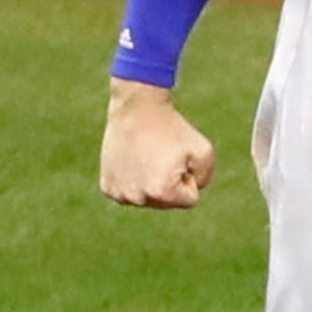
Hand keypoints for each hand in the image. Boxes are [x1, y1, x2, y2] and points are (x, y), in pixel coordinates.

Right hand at [101, 79, 214, 208]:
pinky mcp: (108, 187)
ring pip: (148, 199)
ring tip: (146, 156)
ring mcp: (119, 194)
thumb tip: (190, 192)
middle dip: (170, 182)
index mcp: (162, 192)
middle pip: (167, 203)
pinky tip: (132, 160)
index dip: (189, 176)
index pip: (190, 200)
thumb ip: (204, 179)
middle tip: (161, 156)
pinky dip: (133, 180)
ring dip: (151, 182)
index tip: (177, 157)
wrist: (137, 108)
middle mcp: (137, 198)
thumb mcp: (204, 151)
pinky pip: (130, 193)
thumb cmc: (172, 128)